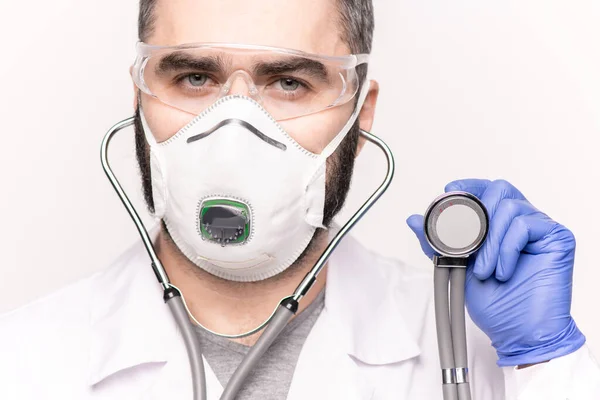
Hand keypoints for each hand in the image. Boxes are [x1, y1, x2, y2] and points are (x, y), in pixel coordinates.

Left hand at [407, 179, 584, 366]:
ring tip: (483, 271)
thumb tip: (414, 219)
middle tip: (464, 243)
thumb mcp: (455, 268)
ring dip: (488, 242)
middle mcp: (521, 221)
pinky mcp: (558, 238)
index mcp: (499, 224)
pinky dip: (506, 249)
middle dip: (475, 214)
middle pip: (500, 189)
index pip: (486, 190)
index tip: (449, 190)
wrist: (517, 333)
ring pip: (510, 207)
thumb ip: (438, 242)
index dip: (468, 186)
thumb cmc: (494, 304)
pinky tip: (503, 272)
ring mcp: (540, 228)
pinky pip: (526, 225)